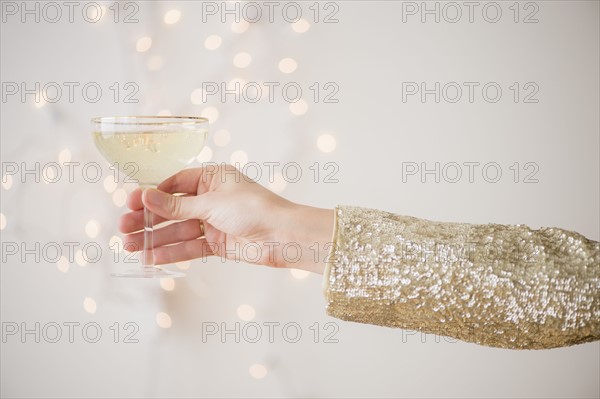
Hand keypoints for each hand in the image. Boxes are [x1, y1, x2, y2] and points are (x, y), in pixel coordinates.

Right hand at [118, 164, 333, 273]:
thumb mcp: (211, 203)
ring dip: (155, 238)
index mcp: (212, 178)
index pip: (175, 184)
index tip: (131, 203)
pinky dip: (172, 252)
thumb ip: (178, 205)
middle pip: (173, 209)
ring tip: (129, 246)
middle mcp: (212, 199)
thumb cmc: (253, 209)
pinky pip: (190, 247)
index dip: (152, 195)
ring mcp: (214, 222)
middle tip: (123, 228)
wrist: (283, 236)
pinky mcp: (218, 244)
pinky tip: (151, 257)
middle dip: (149, 219)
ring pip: (178, 230)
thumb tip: (146, 197)